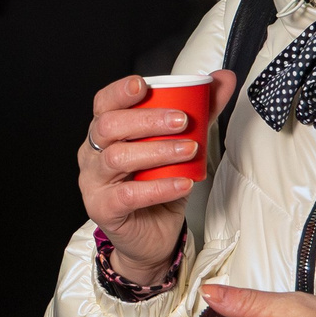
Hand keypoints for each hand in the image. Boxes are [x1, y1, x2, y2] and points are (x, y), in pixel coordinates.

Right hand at [76, 71, 236, 281]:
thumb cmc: (159, 186)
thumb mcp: (182, 144)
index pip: (104, 104)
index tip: (144, 85)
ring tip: (189, 151)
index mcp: (106, 132)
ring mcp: (94, 182)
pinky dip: (158, 188)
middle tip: (182, 121)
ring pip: (116, 158)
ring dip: (156, 151)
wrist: (153, 237)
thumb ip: (200, 111)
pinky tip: (182, 183)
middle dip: (146, 120)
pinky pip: (127, 194)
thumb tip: (222, 79)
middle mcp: (93, 153)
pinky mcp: (103, 208)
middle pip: (108, 127)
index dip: (120, 92)